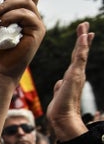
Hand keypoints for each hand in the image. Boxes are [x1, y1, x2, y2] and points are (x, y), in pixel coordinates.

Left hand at [46, 22, 94, 140]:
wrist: (62, 117)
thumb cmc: (60, 109)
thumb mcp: (59, 95)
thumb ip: (60, 87)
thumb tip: (59, 83)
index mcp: (72, 77)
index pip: (77, 59)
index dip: (80, 47)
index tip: (83, 37)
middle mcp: (77, 74)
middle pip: (80, 53)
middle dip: (83, 39)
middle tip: (85, 26)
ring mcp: (77, 74)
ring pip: (81, 52)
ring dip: (83, 39)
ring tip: (84, 27)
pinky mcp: (75, 75)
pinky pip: (80, 57)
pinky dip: (82, 46)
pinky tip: (84, 37)